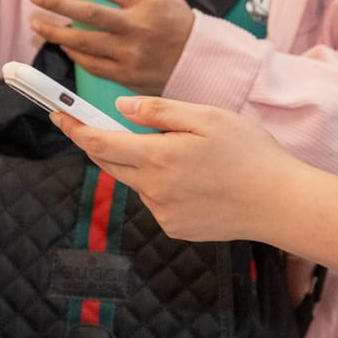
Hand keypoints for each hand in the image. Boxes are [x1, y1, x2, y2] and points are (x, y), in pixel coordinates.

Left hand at [30, 0, 194, 95]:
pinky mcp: (126, 76)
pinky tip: (64, 47)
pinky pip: (91, 65)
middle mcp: (135, 28)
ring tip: (38, 24)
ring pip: (82, 43)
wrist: (200, 63)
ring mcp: (129, 54)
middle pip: (86, 14)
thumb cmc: (181, 26)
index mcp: (145, 3)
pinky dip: (75, 55)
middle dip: (55, 4)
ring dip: (55, 33)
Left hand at [54, 97, 299, 242]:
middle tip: (96, 123)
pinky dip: (163, 185)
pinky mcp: (176, 228)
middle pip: (110, 163)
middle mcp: (153, 190)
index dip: (74, 127)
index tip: (57, 113)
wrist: (280, 203)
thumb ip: (159, 112)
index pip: (99, 142)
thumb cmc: (250, 153)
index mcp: (157, 158)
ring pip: (136, 181)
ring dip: (141, 163)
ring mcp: (164, 213)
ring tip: (184, 152)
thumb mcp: (207, 117)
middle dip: (100, 142)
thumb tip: (119, 109)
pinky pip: (157, 200)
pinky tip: (196, 179)